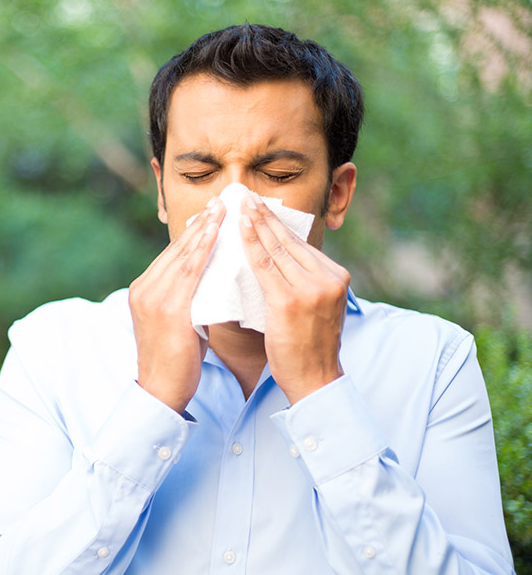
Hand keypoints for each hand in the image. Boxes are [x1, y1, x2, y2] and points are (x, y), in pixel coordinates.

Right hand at [129, 198, 224, 412]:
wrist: (161, 391)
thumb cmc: (176, 361)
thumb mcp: (178, 322)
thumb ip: (188, 299)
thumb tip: (212, 282)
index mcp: (144, 291)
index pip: (172, 255)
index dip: (193, 233)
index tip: (210, 214)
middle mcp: (144, 289)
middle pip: (176, 249)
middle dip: (200, 223)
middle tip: (220, 200)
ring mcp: (153, 297)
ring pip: (183, 255)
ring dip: (204, 228)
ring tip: (222, 208)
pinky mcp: (167, 308)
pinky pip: (189, 271)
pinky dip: (202, 248)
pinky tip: (215, 233)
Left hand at [239, 195, 349, 404]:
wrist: (315, 379)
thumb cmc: (308, 346)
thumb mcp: (315, 307)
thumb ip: (302, 281)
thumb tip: (276, 258)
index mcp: (335, 277)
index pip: (299, 244)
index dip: (277, 224)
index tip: (260, 206)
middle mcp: (327, 278)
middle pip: (288, 241)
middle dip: (265, 215)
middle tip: (246, 195)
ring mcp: (310, 288)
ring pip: (276, 249)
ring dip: (254, 223)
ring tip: (239, 204)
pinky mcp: (290, 300)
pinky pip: (264, 266)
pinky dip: (250, 245)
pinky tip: (239, 229)